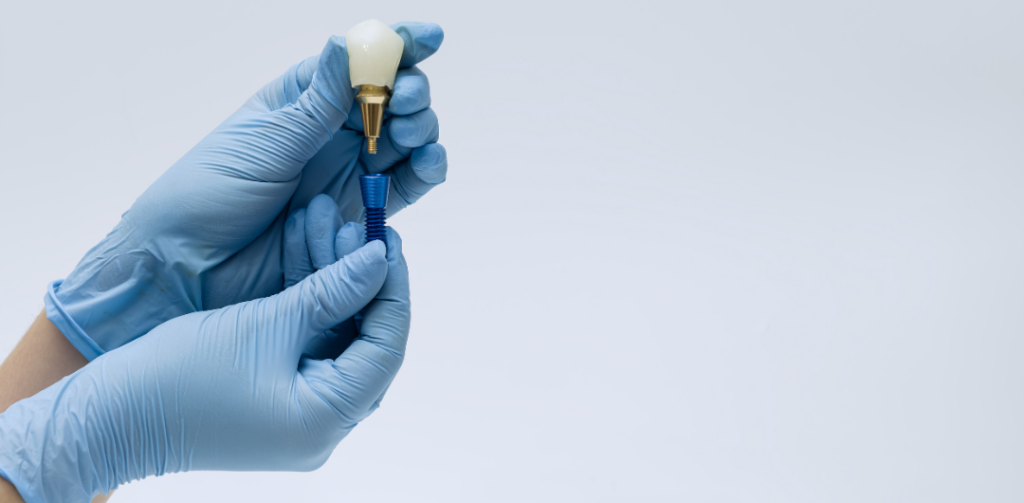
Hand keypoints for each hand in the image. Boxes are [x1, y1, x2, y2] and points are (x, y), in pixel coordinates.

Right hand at [1, 229, 410, 501]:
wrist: (109, 414)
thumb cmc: (180, 374)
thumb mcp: (266, 323)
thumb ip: (331, 291)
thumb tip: (380, 259)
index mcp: (327, 420)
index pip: (386, 346)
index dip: (392, 289)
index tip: (388, 240)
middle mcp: (323, 426)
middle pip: (366, 342)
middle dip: (363, 281)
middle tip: (365, 228)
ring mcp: (302, 417)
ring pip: (338, 339)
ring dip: (334, 284)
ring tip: (331, 225)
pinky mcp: (279, 401)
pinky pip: (310, 347)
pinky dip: (310, 305)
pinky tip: (309, 255)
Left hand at [46, 22, 445, 359]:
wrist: (188, 266)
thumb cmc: (208, 194)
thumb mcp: (264, 141)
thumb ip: (316, 103)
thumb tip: (349, 43)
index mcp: (303, 98)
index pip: (359, 61)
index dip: (401, 45)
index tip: (433, 38)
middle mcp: (332, 131)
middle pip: (393, 98)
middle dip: (411, 91)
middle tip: (404, 101)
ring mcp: (349, 172)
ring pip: (407, 140)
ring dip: (422, 129)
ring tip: (411, 134)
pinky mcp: (360, 214)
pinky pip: (406, 187)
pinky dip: (426, 171)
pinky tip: (428, 163)